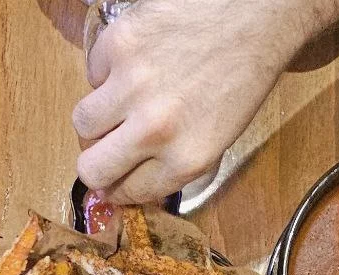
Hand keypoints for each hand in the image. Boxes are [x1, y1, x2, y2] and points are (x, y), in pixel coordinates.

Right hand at [74, 0, 338, 203]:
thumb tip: (131, 183)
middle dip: (96, 166)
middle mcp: (154, 130)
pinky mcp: (119, 44)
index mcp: (185, 160)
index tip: (116, 180)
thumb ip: (172, 166)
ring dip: (96, 121)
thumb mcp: (219, 139)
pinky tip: (132, 66)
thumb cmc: (243, 77)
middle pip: (92, 170)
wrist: (255, 14)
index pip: (128, 192)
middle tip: (105, 150)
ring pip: (82, 124)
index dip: (119, 188)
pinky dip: (106, 74)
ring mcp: (132, 85)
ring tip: (117, 107)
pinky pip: (93, 74)